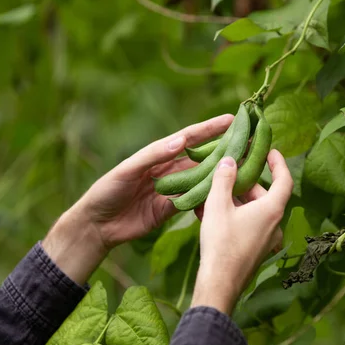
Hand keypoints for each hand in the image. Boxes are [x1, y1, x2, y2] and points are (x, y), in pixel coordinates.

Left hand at [43, 114, 233, 283]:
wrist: (98, 225)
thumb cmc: (107, 190)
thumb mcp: (127, 170)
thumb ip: (153, 155)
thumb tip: (181, 140)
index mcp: (158, 154)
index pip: (189, 138)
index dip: (210, 129)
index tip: (231, 120)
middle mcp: (169, 169)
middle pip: (201, 158)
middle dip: (223, 150)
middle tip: (247, 144)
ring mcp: (172, 190)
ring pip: (201, 180)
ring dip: (219, 175)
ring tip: (244, 170)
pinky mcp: (171, 209)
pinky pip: (194, 202)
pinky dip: (208, 200)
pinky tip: (224, 198)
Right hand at [190, 150, 292, 314]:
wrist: (219, 284)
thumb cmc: (221, 243)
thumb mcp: (218, 205)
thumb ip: (224, 179)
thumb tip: (230, 161)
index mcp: (272, 210)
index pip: (284, 180)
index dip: (278, 163)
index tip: (270, 151)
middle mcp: (275, 224)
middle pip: (265, 195)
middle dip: (247, 182)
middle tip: (230, 171)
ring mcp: (267, 240)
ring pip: (254, 212)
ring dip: (236, 200)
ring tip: (214, 192)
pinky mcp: (256, 251)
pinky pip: (248, 226)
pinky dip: (234, 216)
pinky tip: (210, 213)